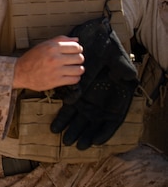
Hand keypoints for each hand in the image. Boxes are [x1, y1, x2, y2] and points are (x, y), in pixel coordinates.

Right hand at [13, 36, 84, 90]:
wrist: (20, 72)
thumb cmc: (31, 58)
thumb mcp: (44, 45)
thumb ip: (60, 40)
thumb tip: (76, 40)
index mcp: (52, 47)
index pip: (76, 47)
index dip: (78, 49)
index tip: (75, 52)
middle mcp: (55, 58)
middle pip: (79, 58)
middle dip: (78, 59)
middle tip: (73, 61)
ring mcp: (56, 70)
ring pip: (79, 69)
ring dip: (78, 69)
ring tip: (73, 69)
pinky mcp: (56, 81)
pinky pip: (74, 79)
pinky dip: (74, 78)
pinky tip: (69, 76)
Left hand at [50, 16, 138, 149]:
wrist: (96, 42)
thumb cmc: (111, 54)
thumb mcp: (121, 63)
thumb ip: (123, 72)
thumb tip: (128, 76)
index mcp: (112, 101)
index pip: (110, 122)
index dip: (103, 133)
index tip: (95, 142)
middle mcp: (99, 102)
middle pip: (90, 123)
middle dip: (82, 134)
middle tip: (73, 144)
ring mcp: (86, 98)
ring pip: (78, 118)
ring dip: (71, 129)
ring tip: (64, 140)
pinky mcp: (73, 90)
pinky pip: (68, 106)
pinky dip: (64, 117)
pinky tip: (57, 126)